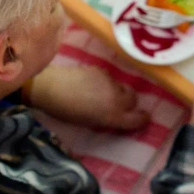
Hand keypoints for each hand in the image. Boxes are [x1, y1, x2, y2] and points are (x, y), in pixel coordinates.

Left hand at [27, 65, 148, 130]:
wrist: (51, 87)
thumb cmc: (66, 112)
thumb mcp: (89, 122)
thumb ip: (108, 119)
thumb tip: (117, 116)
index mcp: (113, 116)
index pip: (139, 119)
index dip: (143, 119)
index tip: (143, 118)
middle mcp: (116, 99)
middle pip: (134, 100)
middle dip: (130, 103)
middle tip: (118, 106)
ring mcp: (111, 82)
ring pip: (123, 87)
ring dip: (118, 92)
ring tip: (101, 94)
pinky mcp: (103, 71)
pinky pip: (111, 79)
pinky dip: (106, 83)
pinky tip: (91, 84)